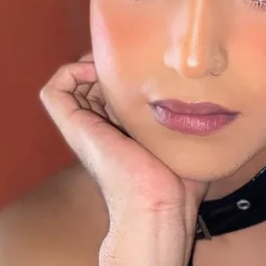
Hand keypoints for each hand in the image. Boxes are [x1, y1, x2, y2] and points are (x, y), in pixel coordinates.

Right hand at [40, 54, 208, 233]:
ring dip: (90, 64)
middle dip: (109, 63)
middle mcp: (100, 128)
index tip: (149, 65)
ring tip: (115, 63)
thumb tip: (211, 99)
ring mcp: (84, 128)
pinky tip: (100, 73)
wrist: (158, 205)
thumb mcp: (186, 141)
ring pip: (72, 83)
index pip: (114, 89)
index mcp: (123, 131)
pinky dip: (71, 73)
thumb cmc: (179, 186)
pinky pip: (53, 91)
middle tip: (132, 60)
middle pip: (91, 82)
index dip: (126, 70)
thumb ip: (189, 119)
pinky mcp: (74, 128)